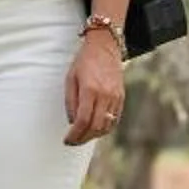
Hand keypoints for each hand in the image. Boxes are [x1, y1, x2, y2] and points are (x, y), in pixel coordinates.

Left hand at [64, 28, 124, 145]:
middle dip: (83, 138)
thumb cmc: (84, 61)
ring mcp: (115, 97)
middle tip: (73, 141)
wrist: (105, 46)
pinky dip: (105, 128)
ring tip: (82, 136)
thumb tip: (72, 122)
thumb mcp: (70, 78)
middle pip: (95, 127)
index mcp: (90, 90)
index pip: (82, 120)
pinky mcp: (121, 97)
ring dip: (94, 135)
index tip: (67, 140)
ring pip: (107, 126)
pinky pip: (114, 119)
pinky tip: (95, 129)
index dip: (74, 134)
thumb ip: (71, 102)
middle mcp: (105, 95)